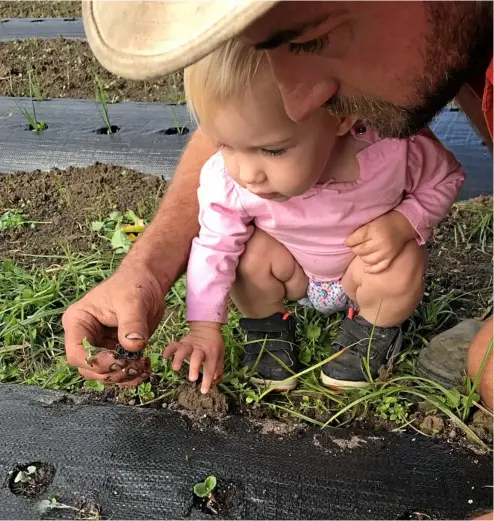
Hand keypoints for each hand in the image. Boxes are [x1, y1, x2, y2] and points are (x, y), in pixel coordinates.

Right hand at [62, 263, 165, 385]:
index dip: (96, 362)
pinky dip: (131, 375)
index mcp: (78, 321)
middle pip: (88, 368)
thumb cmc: (134, 285)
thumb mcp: (133, 301)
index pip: (77, 353)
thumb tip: (133, 346)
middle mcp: (84, 336)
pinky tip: (146, 369)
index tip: (119, 361)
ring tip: (144, 369)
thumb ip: (132, 324)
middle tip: (136, 367)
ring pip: (103, 374)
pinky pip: (118, 371)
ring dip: (123, 377)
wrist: (148, 282)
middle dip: (112, 372)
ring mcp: (99, 346)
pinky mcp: (115, 351)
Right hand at [163, 322, 224, 393]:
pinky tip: (165, 356)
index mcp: (212, 353)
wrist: (207, 328)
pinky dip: (169, 350)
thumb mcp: (220, 355)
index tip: (204, 391)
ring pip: (183, 350)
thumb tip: (216, 380)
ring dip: (179, 358)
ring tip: (175, 368)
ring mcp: (190, 345)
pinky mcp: (182, 342)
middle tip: (192, 379)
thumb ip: (218, 367)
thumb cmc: (214, 345)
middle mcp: (200, 349)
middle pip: (197, 357)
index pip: (210, 368)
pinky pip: (174, 345)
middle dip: (194, 367)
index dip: (207, 380)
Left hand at [345, 210, 417, 273]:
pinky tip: (365, 268)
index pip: (354, 240)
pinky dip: (371, 269)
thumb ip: (359, 231)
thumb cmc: (383, 222)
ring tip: (364, 251)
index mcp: (373, 231)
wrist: (402, 225)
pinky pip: (378, 268)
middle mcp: (379, 242)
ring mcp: (386, 252)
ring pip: (366, 260)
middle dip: (355, 248)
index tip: (348, 241)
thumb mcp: (370, 222)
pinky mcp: (390, 258)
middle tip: (358, 245)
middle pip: (359, 250)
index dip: (349, 241)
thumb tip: (347, 242)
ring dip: (362, 256)